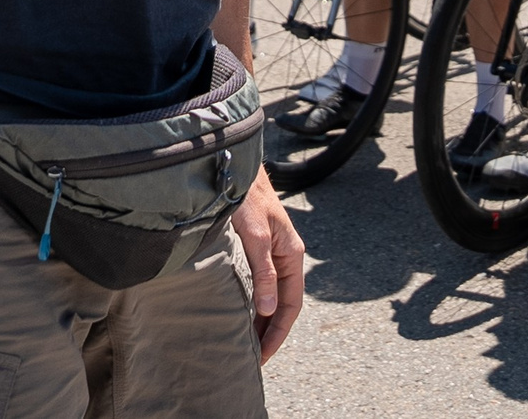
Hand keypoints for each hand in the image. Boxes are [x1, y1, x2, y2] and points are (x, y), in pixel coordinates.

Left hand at [230, 168, 305, 362]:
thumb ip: (263, 272)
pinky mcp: (259, 248)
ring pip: (271, 296)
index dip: (277, 334)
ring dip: (262, 320)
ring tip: (247, 345)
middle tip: (253, 360)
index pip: (290, 306)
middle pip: (282, 305)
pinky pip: (261, 284)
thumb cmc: (246, 197)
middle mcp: (285, 256)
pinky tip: (241, 313)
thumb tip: (268, 310)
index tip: (262, 358)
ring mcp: (273, 253)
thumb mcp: (254, 235)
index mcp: (291, 255)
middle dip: (270, 333)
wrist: (236, 167)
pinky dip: (254, 304)